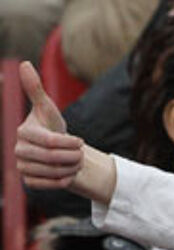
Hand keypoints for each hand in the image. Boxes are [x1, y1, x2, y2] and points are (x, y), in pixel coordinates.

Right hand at [14, 60, 78, 188]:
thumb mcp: (49, 109)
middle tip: (80, 154)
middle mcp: (18, 150)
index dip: (70, 143)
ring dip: (71, 168)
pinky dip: (64, 181)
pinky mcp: (29, 182)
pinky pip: (50, 186)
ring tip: (75, 162)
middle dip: (73, 156)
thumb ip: (36, 90)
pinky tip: (69, 174)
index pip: (50, 142)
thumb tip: (24, 63)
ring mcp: (22, 167)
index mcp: (23, 132)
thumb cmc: (53, 127)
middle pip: (53, 158)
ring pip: (53, 172)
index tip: (81, 141)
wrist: (58, 151)